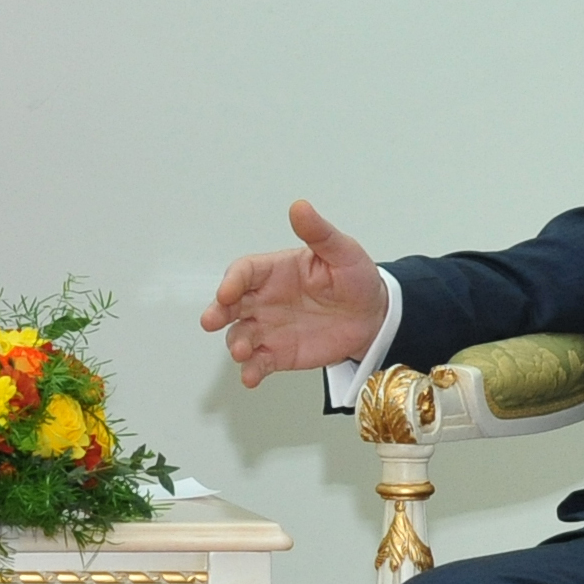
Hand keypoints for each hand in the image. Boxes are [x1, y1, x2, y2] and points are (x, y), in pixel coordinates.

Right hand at [201, 200, 387, 388]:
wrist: (373, 316)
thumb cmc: (355, 278)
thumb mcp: (342, 251)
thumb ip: (318, 233)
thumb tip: (300, 207)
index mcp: (275, 271)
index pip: (244, 272)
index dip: (232, 280)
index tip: (228, 291)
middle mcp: (265, 299)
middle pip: (230, 304)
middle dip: (218, 312)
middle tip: (211, 321)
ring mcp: (269, 327)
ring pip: (240, 334)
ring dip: (236, 344)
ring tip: (242, 351)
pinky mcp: (279, 353)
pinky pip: (259, 362)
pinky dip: (251, 370)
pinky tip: (251, 376)